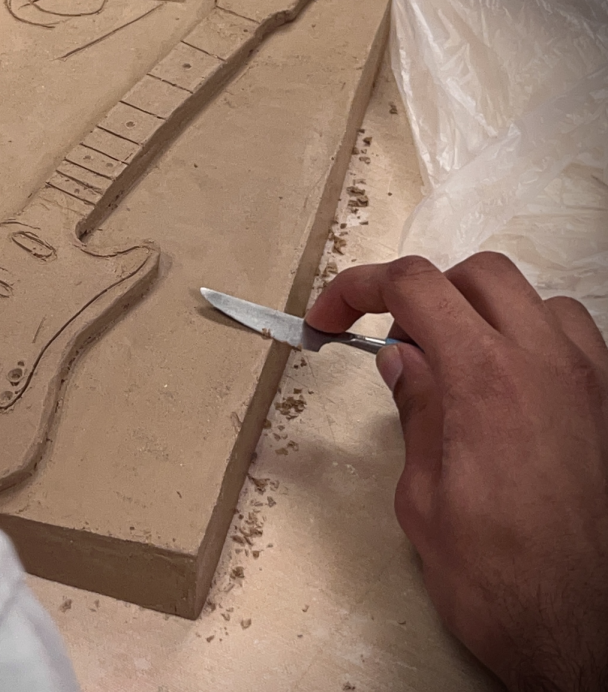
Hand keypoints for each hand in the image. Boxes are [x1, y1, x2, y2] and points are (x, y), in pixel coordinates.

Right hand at [307, 253, 607, 691]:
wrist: (587, 636)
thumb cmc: (502, 582)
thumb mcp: (423, 501)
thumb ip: (416, 414)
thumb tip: (404, 361)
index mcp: (485, 380)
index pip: (415, 286)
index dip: (358, 288)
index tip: (329, 318)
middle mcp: (548, 365)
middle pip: (479, 274)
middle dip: (424, 294)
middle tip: (393, 344)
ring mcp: (594, 383)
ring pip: (536, 300)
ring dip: (485, 315)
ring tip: (455, 367)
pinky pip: (576, 340)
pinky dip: (533, 342)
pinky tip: (510, 391)